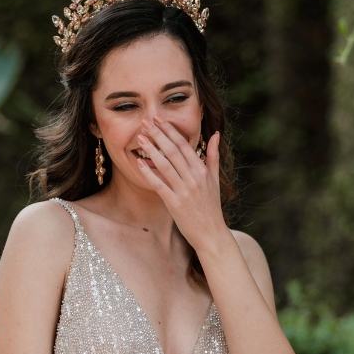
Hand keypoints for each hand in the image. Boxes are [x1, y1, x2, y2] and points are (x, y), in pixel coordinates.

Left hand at [135, 117, 226, 252]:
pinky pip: (159, 185)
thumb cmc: (212, 206)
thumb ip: (213, 155)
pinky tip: (138, 163)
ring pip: (165, 165)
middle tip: (145, 121)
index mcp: (202, 170)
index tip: (159, 119)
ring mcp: (184, 191)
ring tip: (139, 137)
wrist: (212, 234)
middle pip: (173, 151)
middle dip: (158, 134)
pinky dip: (149, 173)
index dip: (170, 130)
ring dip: (151, 149)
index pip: (184, 145)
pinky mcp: (174, 203)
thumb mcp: (215, 179)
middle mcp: (194, 178)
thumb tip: (215, 134)